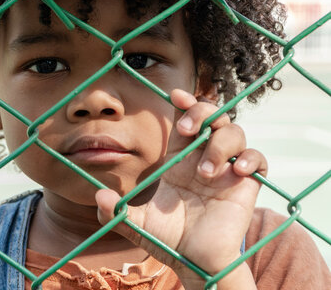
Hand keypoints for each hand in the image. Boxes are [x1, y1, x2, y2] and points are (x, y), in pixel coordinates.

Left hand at [96, 89, 265, 287]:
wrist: (194, 263)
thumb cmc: (168, 240)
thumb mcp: (138, 223)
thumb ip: (116, 211)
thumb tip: (98, 196)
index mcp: (179, 159)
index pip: (185, 119)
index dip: (184, 103)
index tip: (175, 95)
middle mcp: (203, 158)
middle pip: (213, 115)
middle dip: (202, 112)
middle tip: (188, 129)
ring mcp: (227, 170)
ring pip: (235, 132)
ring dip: (220, 143)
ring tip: (206, 172)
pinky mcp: (246, 185)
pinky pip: (259, 158)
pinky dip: (251, 158)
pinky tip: (237, 171)